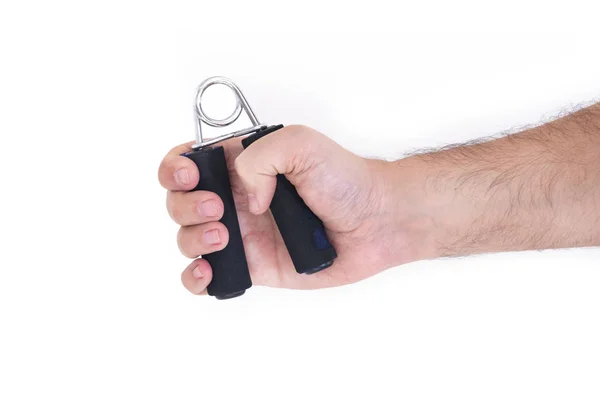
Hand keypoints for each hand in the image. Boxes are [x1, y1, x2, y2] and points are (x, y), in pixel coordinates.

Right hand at [158, 125, 427, 294]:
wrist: (376, 221)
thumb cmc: (346, 179)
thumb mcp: (300, 144)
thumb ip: (258, 157)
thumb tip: (243, 200)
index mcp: (241, 165)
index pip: (187, 163)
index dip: (175, 169)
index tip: (190, 176)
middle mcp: (236, 198)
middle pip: (180, 202)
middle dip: (187, 206)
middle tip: (220, 208)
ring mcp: (242, 233)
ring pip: (188, 238)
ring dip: (192, 238)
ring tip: (225, 237)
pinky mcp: (253, 265)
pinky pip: (209, 274)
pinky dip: (196, 277)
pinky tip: (208, 271)